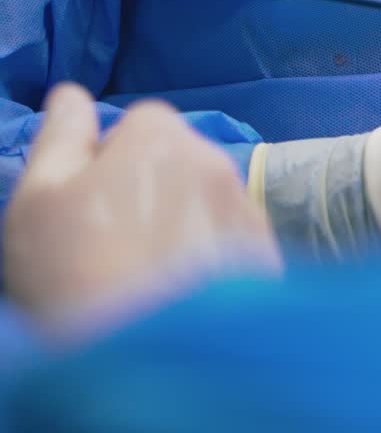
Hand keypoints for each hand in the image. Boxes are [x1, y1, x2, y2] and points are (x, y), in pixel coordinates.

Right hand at [3, 84, 282, 341]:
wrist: (152, 356)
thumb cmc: (79, 271)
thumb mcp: (39, 200)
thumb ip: (59, 139)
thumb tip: (71, 97)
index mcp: (160, 138)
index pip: (142, 123)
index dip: (113, 156)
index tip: (92, 199)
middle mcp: (216, 163)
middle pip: (182, 160)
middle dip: (155, 186)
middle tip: (117, 241)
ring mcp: (248, 211)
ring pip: (211, 201)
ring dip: (187, 221)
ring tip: (151, 272)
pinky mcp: (268, 258)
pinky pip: (236, 243)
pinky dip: (215, 259)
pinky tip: (184, 291)